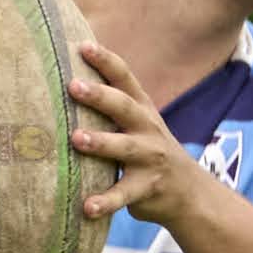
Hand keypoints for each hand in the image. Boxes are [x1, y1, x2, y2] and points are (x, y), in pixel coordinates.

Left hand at [67, 42, 211, 226]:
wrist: (188, 192)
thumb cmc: (148, 150)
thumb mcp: (137, 123)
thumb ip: (111, 105)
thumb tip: (64, 77)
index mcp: (141, 109)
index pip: (124, 78)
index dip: (105, 60)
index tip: (82, 46)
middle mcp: (147, 129)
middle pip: (123, 107)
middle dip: (100, 96)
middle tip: (73, 86)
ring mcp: (149, 159)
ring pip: (124, 148)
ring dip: (100, 143)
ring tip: (76, 139)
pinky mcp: (146, 189)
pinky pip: (123, 195)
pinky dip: (105, 201)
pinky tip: (87, 207)